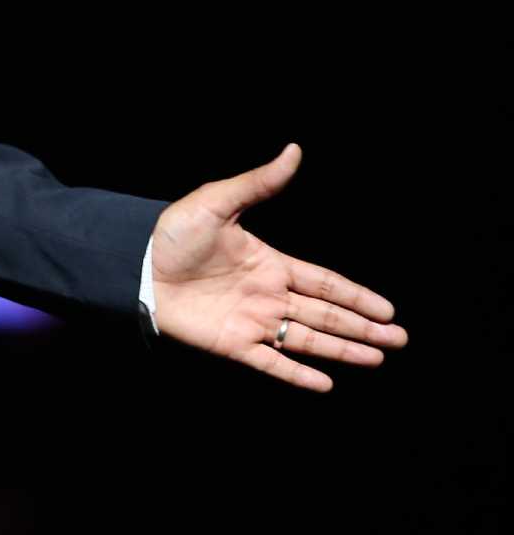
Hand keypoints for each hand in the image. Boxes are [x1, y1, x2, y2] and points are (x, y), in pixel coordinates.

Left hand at [150, 144, 406, 390]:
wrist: (134, 266)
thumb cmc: (171, 234)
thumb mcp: (217, 202)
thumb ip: (259, 182)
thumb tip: (293, 150)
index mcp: (269, 263)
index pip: (324, 282)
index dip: (356, 295)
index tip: (388, 309)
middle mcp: (267, 296)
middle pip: (325, 314)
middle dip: (362, 327)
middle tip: (399, 339)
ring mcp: (251, 322)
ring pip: (307, 339)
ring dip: (342, 350)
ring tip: (377, 357)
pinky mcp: (231, 344)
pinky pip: (270, 363)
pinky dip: (296, 375)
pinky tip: (325, 384)